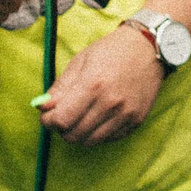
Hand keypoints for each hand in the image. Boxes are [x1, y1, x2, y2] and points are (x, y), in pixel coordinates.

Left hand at [38, 26, 164, 145]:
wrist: (148, 49)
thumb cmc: (111, 51)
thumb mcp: (80, 62)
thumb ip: (60, 88)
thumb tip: (42, 108)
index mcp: (93, 84)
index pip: (61, 120)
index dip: (48, 121)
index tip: (47, 116)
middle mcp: (110, 103)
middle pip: (73, 135)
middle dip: (62, 129)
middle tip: (63, 117)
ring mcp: (125, 114)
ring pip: (90, 141)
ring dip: (79, 133)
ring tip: (80, 118)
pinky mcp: (136, 121)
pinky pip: (108, 139)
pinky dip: (98, 133)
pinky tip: (98, 117)